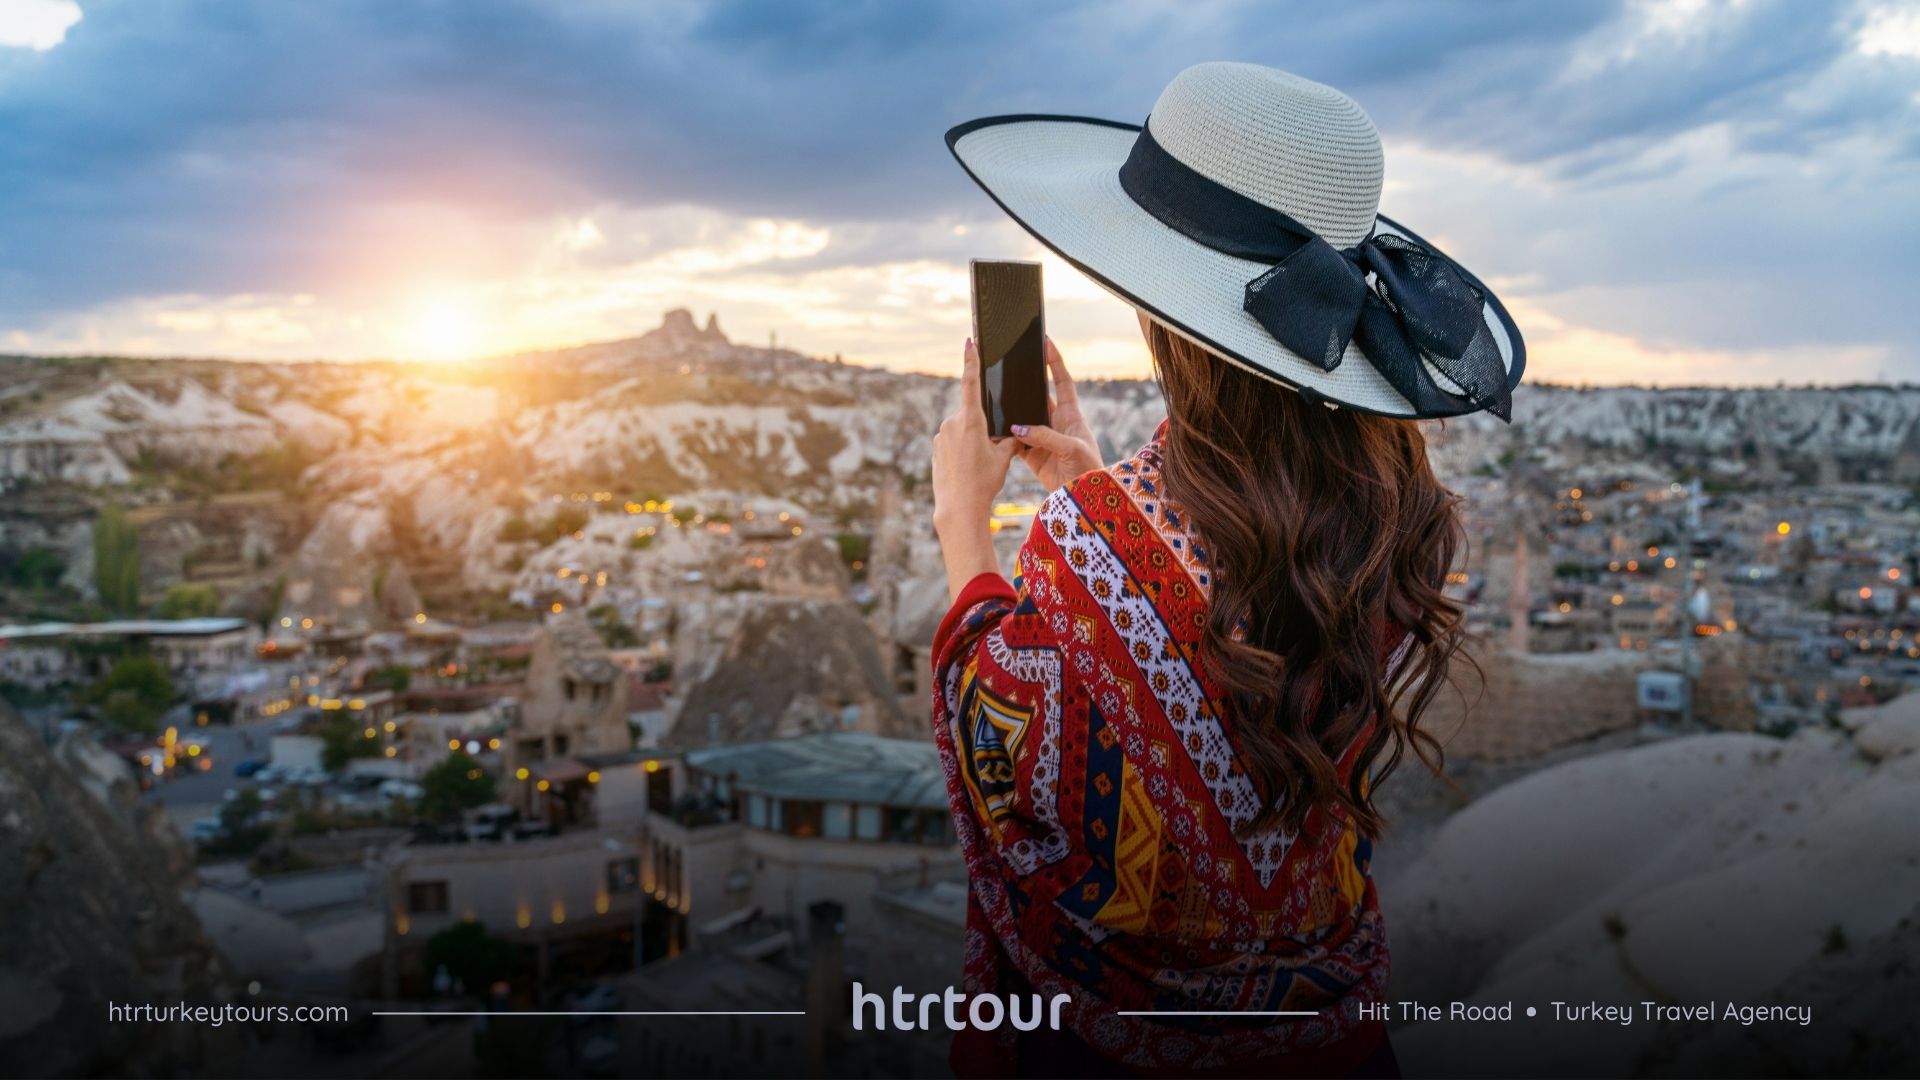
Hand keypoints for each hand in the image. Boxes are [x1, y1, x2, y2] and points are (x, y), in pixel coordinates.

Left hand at [932, 337, 1018, 538]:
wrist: (958, 507)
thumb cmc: (983, 482)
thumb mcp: (1004, 459)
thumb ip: (1010, 440)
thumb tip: (1016, 434)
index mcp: (971, 420)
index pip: (971, 382)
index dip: (971, 360)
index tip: (969, 342)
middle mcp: (952, 423)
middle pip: (972, 415)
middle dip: (983, 427)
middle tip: (991, 452)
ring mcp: (941, 436)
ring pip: (962, 430)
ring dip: (973, 441)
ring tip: (979, 466)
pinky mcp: (936, 449)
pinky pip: (953, 443)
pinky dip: (962, 452)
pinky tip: (968, 470)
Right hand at [1011, 337, 1102, 489]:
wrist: (1085, 498)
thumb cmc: (1089, 469)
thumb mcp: (1071, 448)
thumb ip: (1045, 436)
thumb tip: (1018, 428)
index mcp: (1072, 414)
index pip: (1062, 381)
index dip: (1054, 361)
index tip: (1045, 342)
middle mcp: (1056, 423)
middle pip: (1038, 397)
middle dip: (1025, 384)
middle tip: (1009, 369)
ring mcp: (1043, 438)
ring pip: (1024, 419)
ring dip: (1012, 413)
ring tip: (996, 399)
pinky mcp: (1033, 456)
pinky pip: (1016, 442)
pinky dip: (1006, 438)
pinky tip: (995, 431)